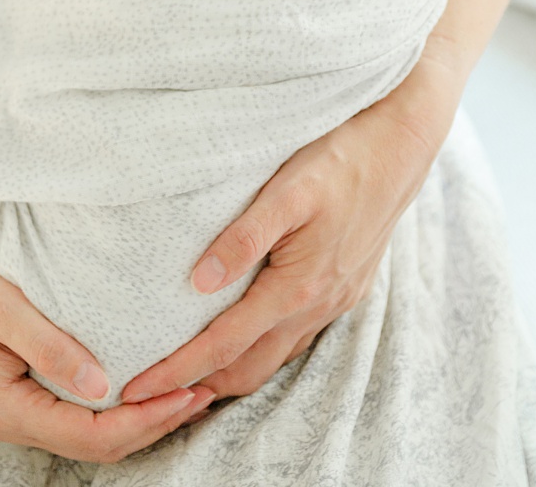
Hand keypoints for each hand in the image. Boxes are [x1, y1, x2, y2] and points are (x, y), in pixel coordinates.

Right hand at [0, 225, 214, 461]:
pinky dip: (124, 407)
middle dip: (154, 424)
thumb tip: (102, 386)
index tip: (188, 392)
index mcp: (8, 410)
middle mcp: (16, 420)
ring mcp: (23, 411)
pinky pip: (85, 415)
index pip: (90, 434)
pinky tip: (154, 382)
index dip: (144, 419)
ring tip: (192, 391)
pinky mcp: (32, 393)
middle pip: (99, 444)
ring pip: (95, 436)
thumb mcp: (7, 310)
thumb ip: (52, 348)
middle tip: (205, 392)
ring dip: (144, 419)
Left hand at [119, 85, 447, 403]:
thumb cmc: (342, 157)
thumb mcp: (288, 188)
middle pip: (248, 369)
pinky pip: (297, 339)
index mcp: (298, 286)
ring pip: (275, 359)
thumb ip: (244, 236)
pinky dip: (262, 350)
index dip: (175, 371)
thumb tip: (199, 281)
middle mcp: (318, 304)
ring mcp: (336, 300)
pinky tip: (246, 336)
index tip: (133, 389)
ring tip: (189, 371)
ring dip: (231, 372)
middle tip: (149, 391)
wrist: (403, 145)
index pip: (223, 346)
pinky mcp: (347, 289)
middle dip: (198, 386)